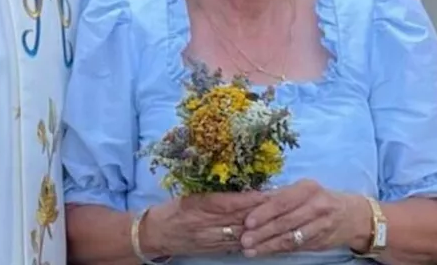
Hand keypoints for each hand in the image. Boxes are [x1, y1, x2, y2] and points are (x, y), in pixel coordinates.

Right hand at [143, 191, 268, 257]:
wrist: (155, 234)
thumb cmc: (171, 210)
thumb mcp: (188, 196)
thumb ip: (212, 194)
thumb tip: (241, 187)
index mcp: (196, 206)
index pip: (226, 203)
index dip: (247, 199)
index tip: (265, 192)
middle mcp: (204, 224)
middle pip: (237, 219)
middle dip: (260, 211)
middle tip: (281, 203)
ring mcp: (209, 239)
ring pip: (240, 234)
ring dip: (260, 227)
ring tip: (278, 218)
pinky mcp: (213, 249)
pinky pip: (236, 245)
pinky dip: (252, 239)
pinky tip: (265, 234)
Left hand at [239, 179, 366, 257]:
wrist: (353, 215)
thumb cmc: (319, 198)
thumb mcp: (303, 189)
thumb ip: (279, 195)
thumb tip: (251, 200)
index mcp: (308, 188)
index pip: (283, 202)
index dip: (264, 213)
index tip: (248, 222)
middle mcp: (317, 206)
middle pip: (286, 222)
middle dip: (263, 232)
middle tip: (244, 240)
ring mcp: (321, 226)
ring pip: (290, 238)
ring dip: (268, 245)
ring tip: (250, 250)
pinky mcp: (320, 242)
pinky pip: (296, 247)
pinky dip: (278, 250)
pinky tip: (264, 252)